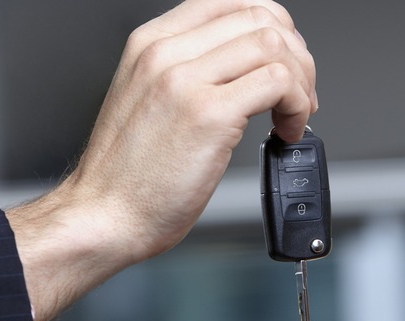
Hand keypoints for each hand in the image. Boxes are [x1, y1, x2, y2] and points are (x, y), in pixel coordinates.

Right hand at [7, 0, 316, 320]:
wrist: (103, 216)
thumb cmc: (127, 175)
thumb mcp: (151, 102)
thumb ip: (191, 76)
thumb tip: (247, 73)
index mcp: (152, 43)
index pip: (232, 3)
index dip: (274, 30)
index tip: (285, 63)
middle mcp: (166, 52)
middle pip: (259, 17)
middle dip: (296, 55)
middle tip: (300, 94)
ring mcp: (185, 79)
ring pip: (273, 44)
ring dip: (301, 81)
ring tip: (294, 116)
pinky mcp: (208, 113)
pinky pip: (278, 82)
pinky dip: (296, 106)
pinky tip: (286, 133)